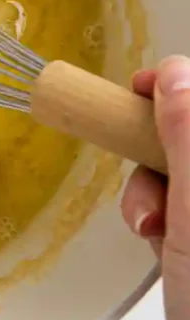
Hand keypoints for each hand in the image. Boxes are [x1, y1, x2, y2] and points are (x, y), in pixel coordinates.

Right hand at [121, 55, 189, 319]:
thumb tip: (176, 74)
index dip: (174, 87)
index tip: (136, 93)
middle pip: (189, 135)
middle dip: (156, 153)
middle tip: (148, 187)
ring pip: (178, 169)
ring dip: (151, 190)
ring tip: (149, 230)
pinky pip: (177, 203)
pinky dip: (157, 216)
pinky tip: (158, 245)